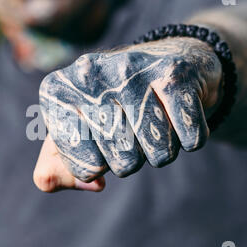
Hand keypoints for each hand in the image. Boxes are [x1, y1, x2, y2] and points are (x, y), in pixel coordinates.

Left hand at [34, 37, 221, 191]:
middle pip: (122, 161)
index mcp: (56, 91)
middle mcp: (89, 74)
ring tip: (154, 121)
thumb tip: (91, 184)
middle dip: (131, 159)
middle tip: (130, 130)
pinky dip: (191, 137)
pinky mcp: (174, 72)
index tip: (99, 144)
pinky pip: (190, 138)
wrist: (157, 63)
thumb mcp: (74, 134)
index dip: (98, 167)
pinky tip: (178, 115)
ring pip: (159, 152)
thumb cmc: (108, 107)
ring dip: (162, 150)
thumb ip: (57, 170)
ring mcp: (132, 69)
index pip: (83, 166)